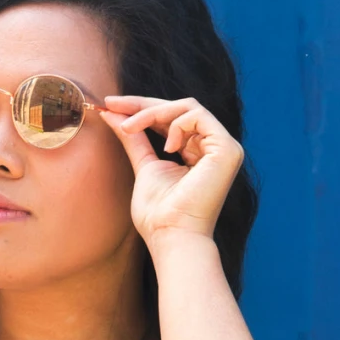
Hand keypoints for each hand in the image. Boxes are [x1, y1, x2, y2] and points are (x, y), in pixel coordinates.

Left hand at [101, 96, 242, 245]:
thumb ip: (134, 138)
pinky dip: (176, 124)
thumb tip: (112, 113)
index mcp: (198, 153)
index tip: (111, 106)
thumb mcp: (144, 166)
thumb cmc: (159, 215)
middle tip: (113, 105)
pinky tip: (167, 148)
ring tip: (131, 129)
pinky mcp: (228, 149)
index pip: (172, 119)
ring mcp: (224, 148)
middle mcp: (213, 148)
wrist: (173, 236)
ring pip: (187, 107)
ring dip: (153, 113)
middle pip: (179, 108)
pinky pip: (198, 116)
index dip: (142, 108)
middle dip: (142, 104)